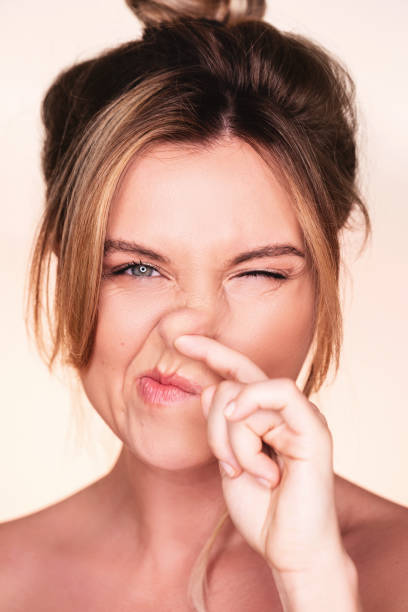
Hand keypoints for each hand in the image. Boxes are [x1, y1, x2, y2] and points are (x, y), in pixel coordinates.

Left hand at [174, 334, 344, 574]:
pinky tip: (248, 438)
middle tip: (230, 469)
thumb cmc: (261, 510)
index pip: (237, 372)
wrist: (289, 549)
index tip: (179, 339)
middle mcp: (283, 410)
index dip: (210, 351)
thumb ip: (221, 425)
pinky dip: (253, 411)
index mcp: (265, 416)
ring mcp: (299, 415)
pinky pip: (278, 392)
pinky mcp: (313, 427)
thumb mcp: (228, 460)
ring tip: (251, 474)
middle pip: (230, 384)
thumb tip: (213, 387)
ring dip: (232, 441)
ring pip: (241, 394)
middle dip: (214, 427)